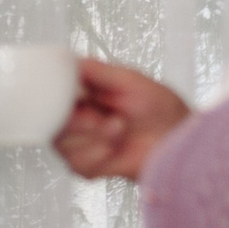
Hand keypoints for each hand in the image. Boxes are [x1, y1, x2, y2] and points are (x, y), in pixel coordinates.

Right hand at [52, 57, 190, 181]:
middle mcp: (76, 117)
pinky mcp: (87, 166)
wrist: (178, 142)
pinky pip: (76, 164)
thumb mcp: (131, 81)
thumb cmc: (162, 110)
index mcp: (82, 92)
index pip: (50, 91)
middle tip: (98, 117)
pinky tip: (114, 149)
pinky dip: (97, 157)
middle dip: (76, 120)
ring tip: (117, 130)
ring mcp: (79, 142)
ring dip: (91, 138)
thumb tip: (70, 61)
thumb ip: (98, 71)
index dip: (52, 94)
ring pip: (61, 142)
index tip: (69, 97)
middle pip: (50, 119)